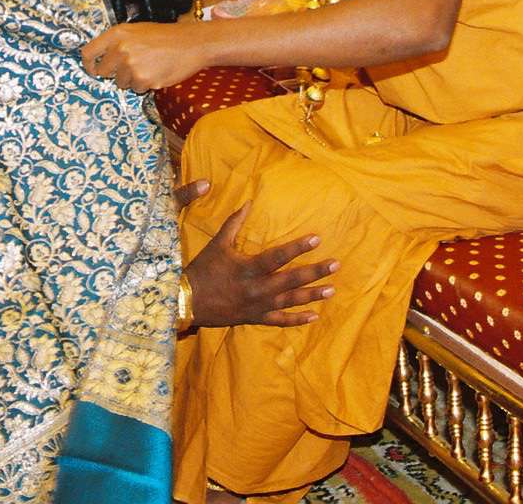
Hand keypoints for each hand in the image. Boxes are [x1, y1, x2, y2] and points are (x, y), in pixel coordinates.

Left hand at [81, 21, 210, 91]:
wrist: (191, 43)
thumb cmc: (165, 37)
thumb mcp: (137, 30)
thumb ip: (117, 42)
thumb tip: (100, 60)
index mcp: (117, 34)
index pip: (88, 53)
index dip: (88, 65)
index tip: (93, 70)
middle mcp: (120, 49)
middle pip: (103, 72)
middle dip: (115, 73)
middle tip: (132, 67)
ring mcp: (131, 65)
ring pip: (121, 83)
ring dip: (132, 79)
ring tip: (150, 66)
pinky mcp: (143, 79)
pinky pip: (136, 89)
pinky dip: (145, 84)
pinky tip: (157, 72)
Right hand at [184, 199, 338, 328]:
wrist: (187, 301)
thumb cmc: (203, 269)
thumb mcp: (217, 244)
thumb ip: (234, 223)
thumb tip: (248, 202)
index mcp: (248, 268)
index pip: (278, 256)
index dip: (298, 247)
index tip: (317, 238)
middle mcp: (257, 288)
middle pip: (291, 280)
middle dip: (315, 272)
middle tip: (335, 265)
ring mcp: (258, 306)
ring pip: (290, 301)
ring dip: (312, 295)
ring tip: (331, 290)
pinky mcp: (255, 318)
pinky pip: (279, 320)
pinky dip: (297, 320)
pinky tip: (314, 316)